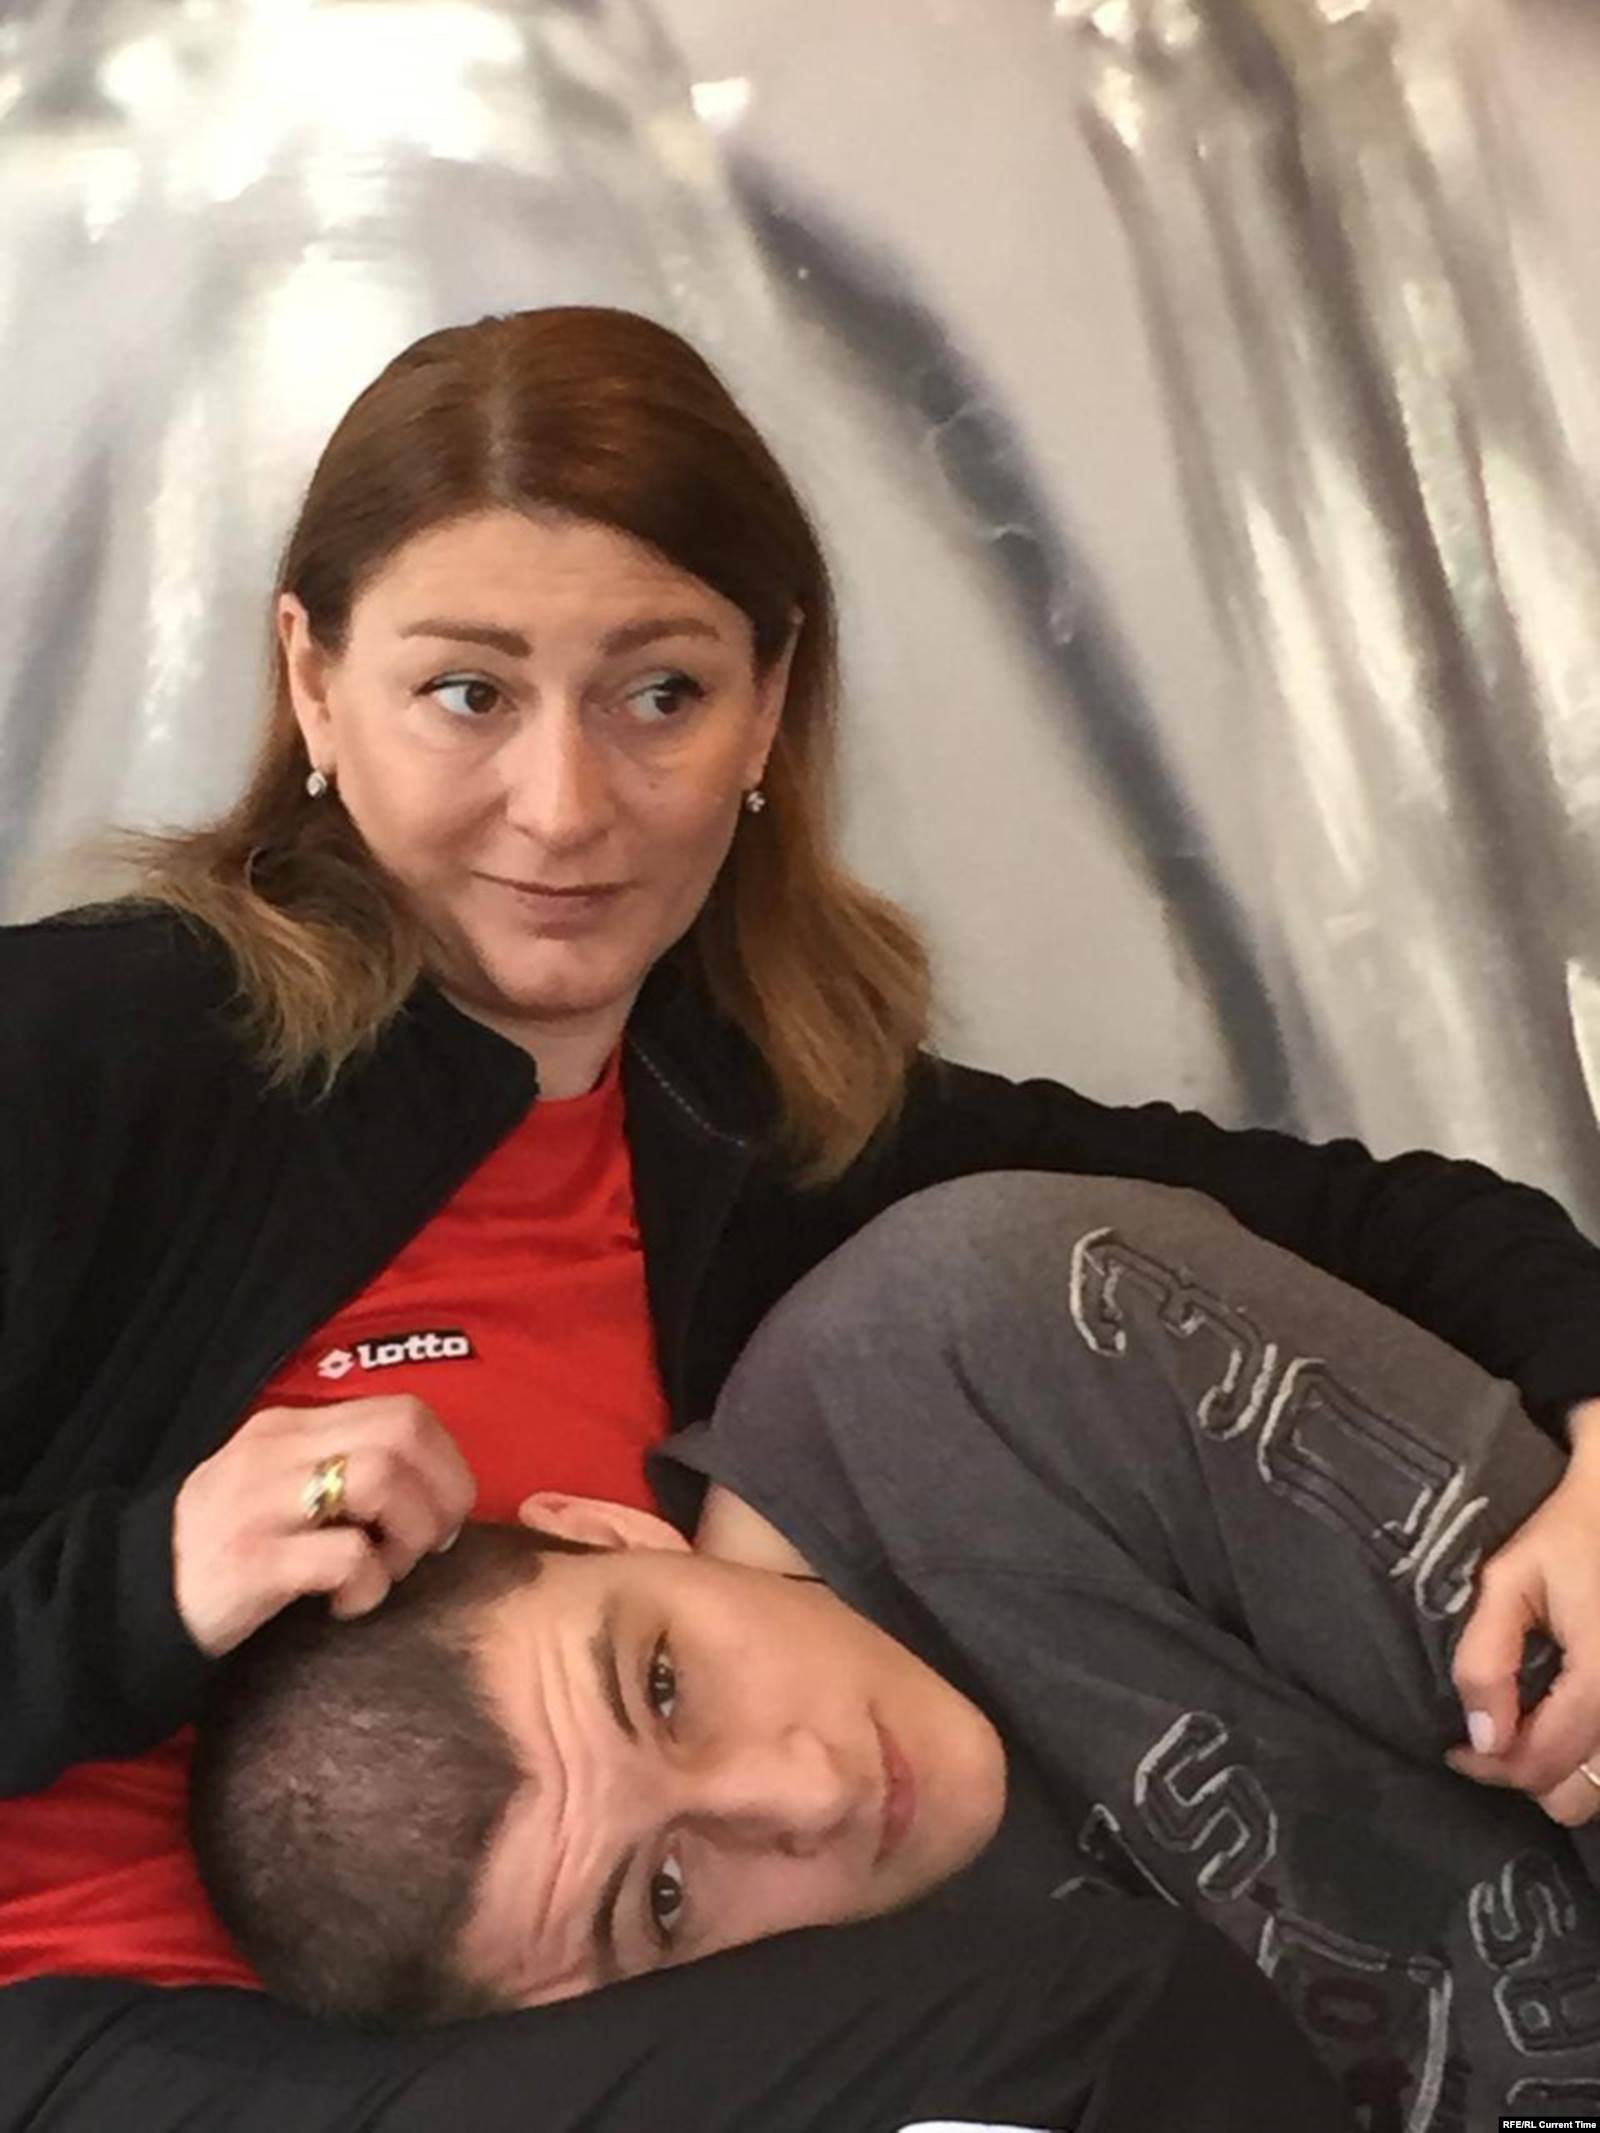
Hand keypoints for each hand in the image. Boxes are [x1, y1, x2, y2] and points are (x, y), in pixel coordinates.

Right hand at [172, 1395, 475, 1658]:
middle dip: (441, 1494)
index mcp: (292, 1428)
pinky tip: (346, 1605)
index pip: (404, 1412)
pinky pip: (345, 1556)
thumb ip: (342, 1469)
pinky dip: (368, 1586)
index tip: (445, 1511)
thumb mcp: (279, 1487)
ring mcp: (262, 1502)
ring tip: (385, 1572)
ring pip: (380, 1480)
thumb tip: (434, 1487)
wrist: (133, 1599)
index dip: (447, 1462)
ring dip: (408, 1536)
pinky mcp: (253, 1561)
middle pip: (403, 1435)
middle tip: (429, 1545)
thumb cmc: (228, 1547)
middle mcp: (278, 1451)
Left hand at [1446, 1397, 1599, 1824]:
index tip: (1457, 1747)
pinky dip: (1589, 1759)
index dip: (1488, 1766)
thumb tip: (1481, 1739)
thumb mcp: (1509, 1580)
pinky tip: (1562, 1723)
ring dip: (1561, 1774)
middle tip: (1494, 1734)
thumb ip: (1486, 1660)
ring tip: (1527, 1729)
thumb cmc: (1568, 1536)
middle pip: (1577, 1798)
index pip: (1540, 1765)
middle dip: (1526, 1776)